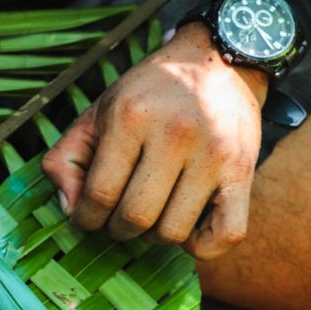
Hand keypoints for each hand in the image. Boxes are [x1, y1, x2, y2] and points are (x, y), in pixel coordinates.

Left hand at [42, 23, 267, 258]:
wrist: (216, 62)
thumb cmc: (149, 96)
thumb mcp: (98, 113)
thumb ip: (67, 159)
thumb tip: (69, 209)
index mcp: (132, 117)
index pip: (99, 195)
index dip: (85, 218)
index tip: (88, 216)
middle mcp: (175, 134)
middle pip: (136, 218)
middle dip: (118, 229)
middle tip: (119, 217)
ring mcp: (214, 155)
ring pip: (173, 232)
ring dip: (155, 236)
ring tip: (153, 214)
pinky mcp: (243, 172)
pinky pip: (225, 235)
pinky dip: (201, 247)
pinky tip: (187, 227)